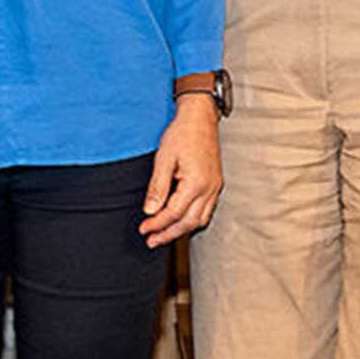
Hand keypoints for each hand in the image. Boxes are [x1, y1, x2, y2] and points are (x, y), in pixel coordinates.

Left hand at [140, 97, 222, 244]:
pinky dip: (191, 219)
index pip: (173, 213)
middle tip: (151, 241)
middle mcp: (209, 188)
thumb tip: (150, 211)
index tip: (143, 229)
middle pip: (188, 222)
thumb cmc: (182, 133)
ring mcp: (215, 187)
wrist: (200, 117)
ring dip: (181, 230)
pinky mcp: (216, 184)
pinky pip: (206, 210)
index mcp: (196, 183)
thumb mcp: (164, 158)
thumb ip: (157, 187)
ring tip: (163, 235)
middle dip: (168, 234)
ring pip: (200, 219)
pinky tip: (179, 220)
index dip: (156, 224)